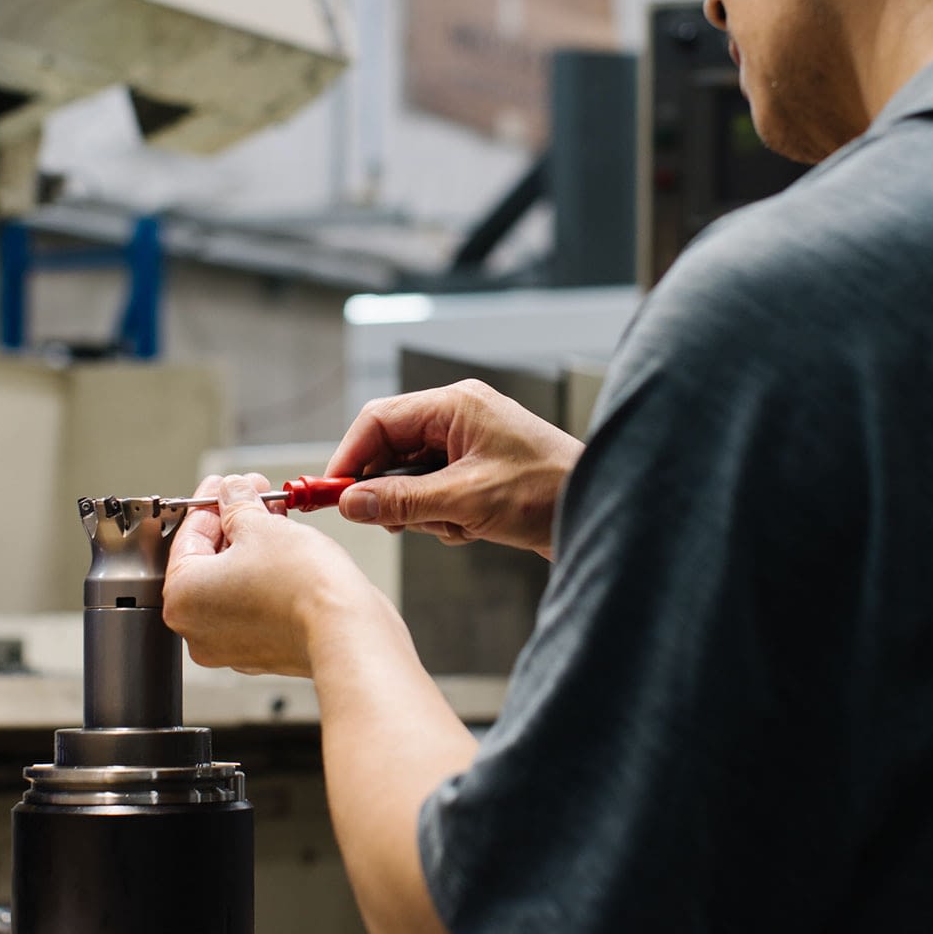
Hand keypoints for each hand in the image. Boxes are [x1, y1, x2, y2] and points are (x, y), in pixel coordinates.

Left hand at [163, 474, 382, 677]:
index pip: (187, 537)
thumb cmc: (301, 589)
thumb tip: (233, 492)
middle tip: (252, 494)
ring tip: (275, 517)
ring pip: (232, 581)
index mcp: (182, 598)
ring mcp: (229, 645)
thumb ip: (237, 503)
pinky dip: (264, 575)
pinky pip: (253, 603)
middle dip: (233, 522)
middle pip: (208, 560)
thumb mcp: (261, 526)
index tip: (223, 485)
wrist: (345, 630)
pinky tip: (285, 550)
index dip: (208, 502)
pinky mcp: (261, 650)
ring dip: (251, 546)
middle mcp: (198, 628)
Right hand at [327, 379, 582, 557]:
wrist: (600, 510)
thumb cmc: (546, 492)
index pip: (379, 420)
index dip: (350, 457)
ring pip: (411, 477)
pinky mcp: (478, 472)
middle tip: (395, 522)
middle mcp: (458, 417)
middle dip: (390, 491)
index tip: (332, 494)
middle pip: (391, 450)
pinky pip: (435, 492)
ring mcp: (469, 444)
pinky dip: (443, 516)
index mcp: (455, 405)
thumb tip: (350, 503)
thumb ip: (403, 501)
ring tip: (456, 525)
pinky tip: (471, 528)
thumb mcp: (466, 500)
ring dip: (421, 509)